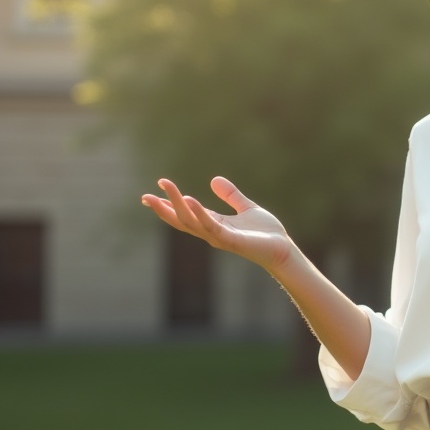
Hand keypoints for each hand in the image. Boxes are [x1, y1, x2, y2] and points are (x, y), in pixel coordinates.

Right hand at [141, 176, 295, 272]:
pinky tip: (191, 200)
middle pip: (181, 221)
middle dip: (163, 209)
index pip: (185, 215)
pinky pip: (212, 227)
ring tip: (168, 189)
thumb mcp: (246, 208)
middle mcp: (212, 232)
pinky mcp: (232, 241)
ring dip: (178, 206)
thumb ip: (231, 195)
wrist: (283, 249)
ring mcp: (220, 238)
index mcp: (214, 224)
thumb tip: (214, 179)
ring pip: (192, 222)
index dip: (168, 206)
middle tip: (146, 195)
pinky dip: (200, 214)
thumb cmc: (265, 233)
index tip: (151, 194)